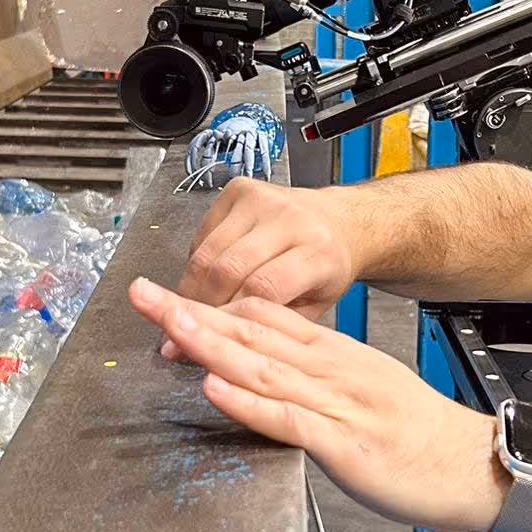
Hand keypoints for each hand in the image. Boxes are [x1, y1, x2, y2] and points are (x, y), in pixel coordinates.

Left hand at [130, 276, 508, 531]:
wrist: (480, 466)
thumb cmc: (423, 438)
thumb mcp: (369, 389)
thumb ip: (321, 378)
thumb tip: (274, 369)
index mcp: (337, 355)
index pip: (264, 318)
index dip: (212, 304)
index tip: (168, 293)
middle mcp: (333, 370)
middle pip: (253, 333)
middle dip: (194, 312)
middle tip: (145, 294)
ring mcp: (339, 405)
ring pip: (263, 368)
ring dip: (210, 344)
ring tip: (168, 324)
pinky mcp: (346, 445)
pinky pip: (288, 420)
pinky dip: (248, 402)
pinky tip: (214, 389)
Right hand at [162, 177, 363, 358]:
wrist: (339, 220)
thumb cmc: (328, 265)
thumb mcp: (317, 304)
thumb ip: (274, 321)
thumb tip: (222, 341)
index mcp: (317, 252)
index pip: (261, 289)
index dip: (229, 316)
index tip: (212, 337)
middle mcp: (290, 220)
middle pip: (228, 268)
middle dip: (204, 304)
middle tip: (192, 327)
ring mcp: (263, 200)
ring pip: (208, 251)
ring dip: (193, 285)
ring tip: (193, 308)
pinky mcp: (240, 190)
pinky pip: (202, 233)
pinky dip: (197, 260)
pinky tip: (206, 276)